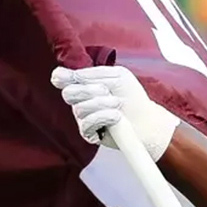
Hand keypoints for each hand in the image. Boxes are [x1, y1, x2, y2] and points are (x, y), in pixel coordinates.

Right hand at [50, 66, 180, 161]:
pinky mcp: (88, 133)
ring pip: (79, 108)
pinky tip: (115, 116)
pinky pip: (86, 123)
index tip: (62, 77)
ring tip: (117, 104)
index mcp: (84, 84)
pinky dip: (103, 116)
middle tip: (106, 90)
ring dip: (101, 103)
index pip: (61, 79)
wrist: (146, 119)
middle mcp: (80, 100)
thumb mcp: (118, 76)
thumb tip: (72, 74)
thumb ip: (95, 74)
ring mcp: (82, 117)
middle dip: (87, 90)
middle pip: (68, 93)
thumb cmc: (132, 96)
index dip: (60, 77)